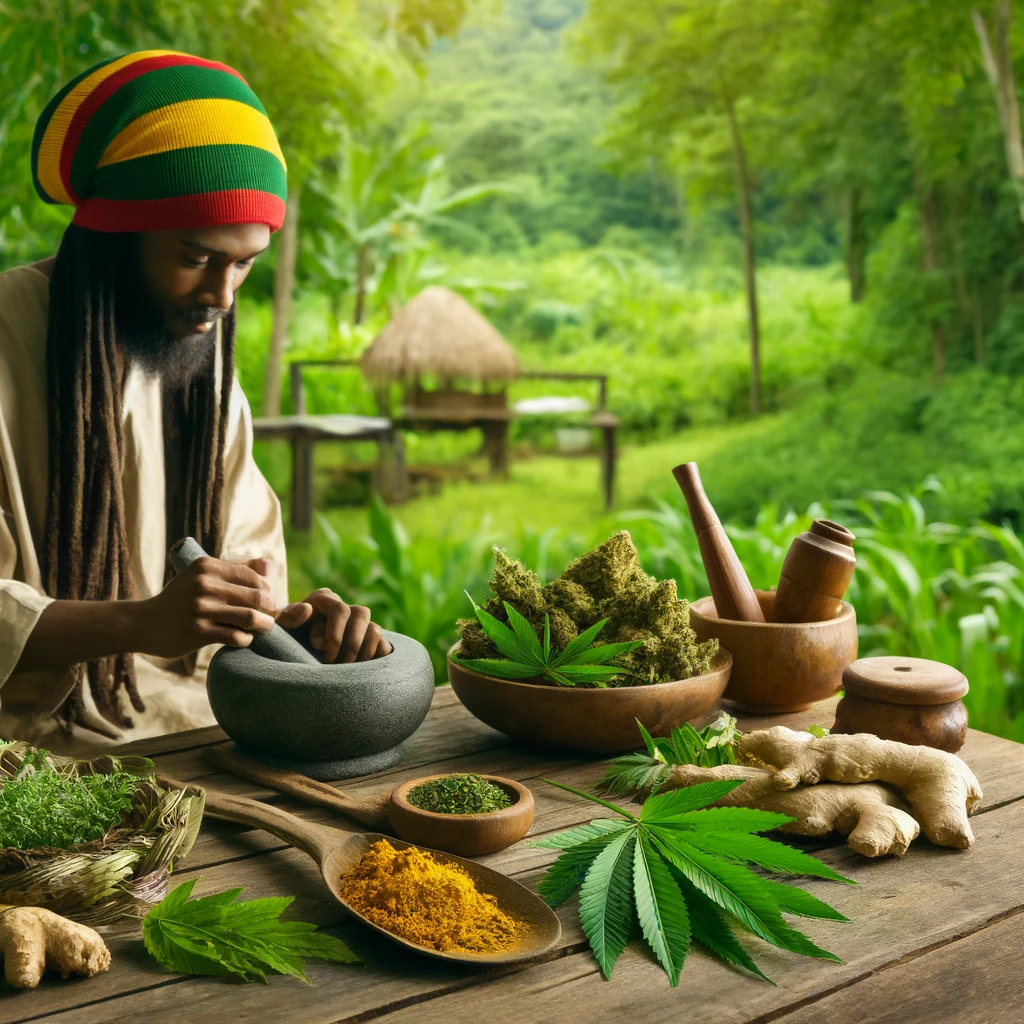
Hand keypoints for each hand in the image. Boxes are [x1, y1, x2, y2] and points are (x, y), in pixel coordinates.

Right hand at [137, 556, 278, 658]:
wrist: (143, 623)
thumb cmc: (179, 598)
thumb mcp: (201, 575)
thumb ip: (236, 568)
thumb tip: (270, 565)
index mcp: (207, 566)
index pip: (253, 577)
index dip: (266, 591)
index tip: (266, 601)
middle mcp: (204, 584)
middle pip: (256, 596)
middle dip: (270, 609)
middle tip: (269, 617)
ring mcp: (201, 609)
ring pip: (250, 617)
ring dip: (263, 625)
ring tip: (262, 628)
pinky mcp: (198, 631)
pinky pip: (236, 636)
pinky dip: (246, 639)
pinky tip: (242, 638)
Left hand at [275, 588, 392, 662]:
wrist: (292, 656)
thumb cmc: (284, 639)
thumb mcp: (280, 629)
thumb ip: (287, 618)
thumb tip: (307, 609)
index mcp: (322, 599)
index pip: (340, 609)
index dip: (334, 634)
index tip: (323, 654)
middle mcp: (343, 607)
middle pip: (361, 614)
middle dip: (351, 643)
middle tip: (338, 664)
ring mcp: (359, 623)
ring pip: (375, 629)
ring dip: (364, 651)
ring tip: (349, 669)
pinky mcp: (370, 640)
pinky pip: (384, 644)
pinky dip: (376, 657)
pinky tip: (361, 670)